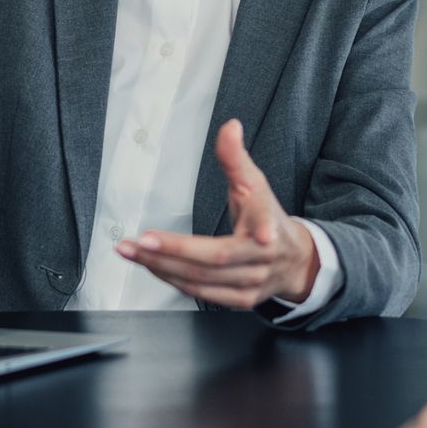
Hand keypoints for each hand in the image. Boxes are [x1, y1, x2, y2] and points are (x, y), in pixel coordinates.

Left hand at [117, 118, 318, 308]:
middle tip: (137, 242)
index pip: (262, 229)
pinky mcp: (239, 301)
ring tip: (133, 252)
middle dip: (173, 251)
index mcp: (269, 229)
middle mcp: (260, 261)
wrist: (293, 261)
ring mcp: (250, 285)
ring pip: (202, 280)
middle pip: (215, 260)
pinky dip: (172, 280)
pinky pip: (200, 293)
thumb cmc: (267, 217)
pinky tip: (152, 266)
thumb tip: (229, 126)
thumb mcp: (256, 184)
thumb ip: (236, 158)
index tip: (261, 235)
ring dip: (162, 267)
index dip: (260, 230)